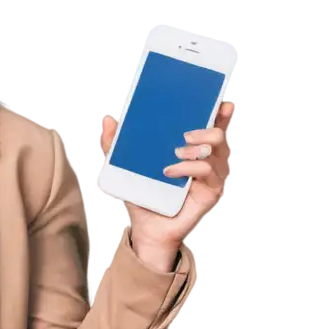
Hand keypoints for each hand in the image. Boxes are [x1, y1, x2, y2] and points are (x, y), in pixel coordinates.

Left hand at [100, 100, 238, 255]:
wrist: (146, 228)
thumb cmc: (142, 196)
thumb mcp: (124, 168)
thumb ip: (115, 145)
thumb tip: (108, 119)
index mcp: (190, 148)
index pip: (210, 124)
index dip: (218, 110)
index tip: (220, 100)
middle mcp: (205, 159)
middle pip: (219, 133)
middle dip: (207, 126)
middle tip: (185, 134)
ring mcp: (211, 175)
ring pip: (217, 149)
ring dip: (196, 147)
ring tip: (175, 153)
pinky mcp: (211, 191)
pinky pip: (208, 171)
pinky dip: (189, 168)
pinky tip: (170, 172)